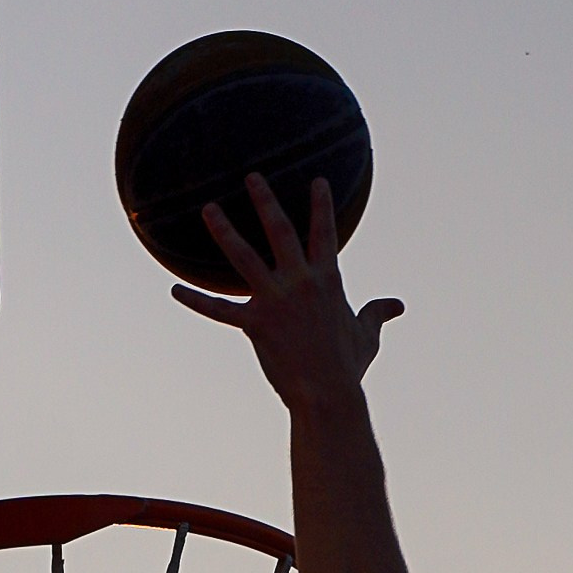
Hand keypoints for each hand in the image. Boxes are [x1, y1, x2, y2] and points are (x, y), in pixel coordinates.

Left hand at [172, 175, 404, 410]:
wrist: (327, 396)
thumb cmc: (347, 368)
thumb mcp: (367, 336)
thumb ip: (377, 313)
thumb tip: (398, 306)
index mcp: (327, 280)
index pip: (326, 233)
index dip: (322, 205)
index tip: (317, 181)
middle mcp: (299, 282)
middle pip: (280, 231)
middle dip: (265, 201)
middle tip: (252, 177)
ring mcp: (275, 301)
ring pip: (244, 257)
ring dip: (225, 231)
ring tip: (209, 208)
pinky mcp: (255, 325)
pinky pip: (219, 310)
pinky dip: (195, 301)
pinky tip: (173, 290)